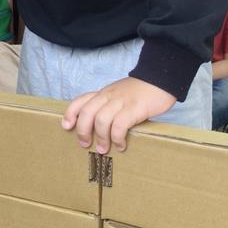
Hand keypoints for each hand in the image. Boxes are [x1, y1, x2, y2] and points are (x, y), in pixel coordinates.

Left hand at [61, 76, 175, 153]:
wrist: (161, 79)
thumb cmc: (140, 91)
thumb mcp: (119, 94)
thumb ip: (109, 105)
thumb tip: (99, 128)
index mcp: (104, 93)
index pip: (81, 100)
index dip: (70, 113)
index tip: (66, 127)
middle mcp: (109, 96)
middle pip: (87, 113)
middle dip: (83, 131)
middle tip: (85, 144)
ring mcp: (121, 101)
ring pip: (101, 120)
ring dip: (101, 138)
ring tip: (104, 149)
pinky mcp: (134, 108)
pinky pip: (120, 125)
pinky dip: (117, 138)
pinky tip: (121, 145)